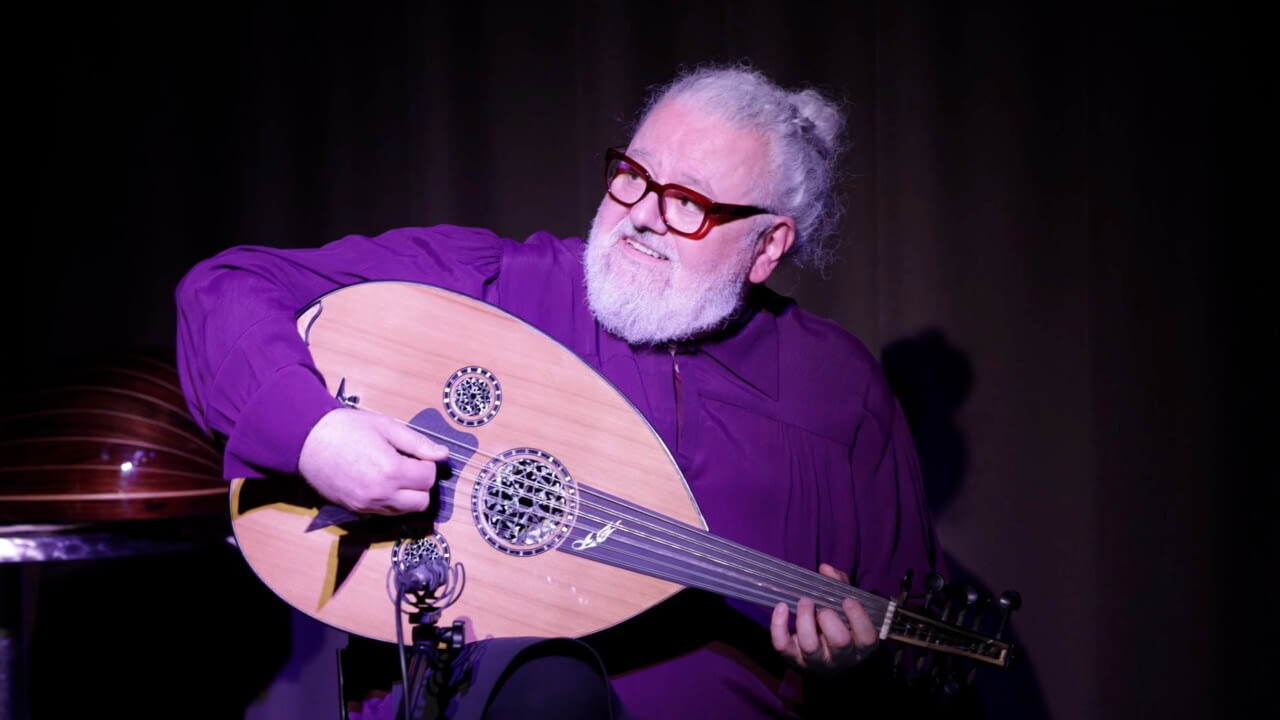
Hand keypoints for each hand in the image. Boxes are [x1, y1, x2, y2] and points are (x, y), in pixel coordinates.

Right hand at [298, 408, 448, 514]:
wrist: (307, 441)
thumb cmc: (346, 428)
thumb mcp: (386, 426)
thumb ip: (417, 443)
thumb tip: (443, 454)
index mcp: (391, 471)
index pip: (428, 478)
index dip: (426, 464)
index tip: (414, 454)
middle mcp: (381, 494)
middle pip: (422, 501)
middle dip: (421, 483)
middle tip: (408, 465)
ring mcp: (367, 506)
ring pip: (405, 511)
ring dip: (408, 495)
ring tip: (394, 474)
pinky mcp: (356, 511)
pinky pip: (386, 513)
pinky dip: (391, 502)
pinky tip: (381, 483)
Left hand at [770, 563, 878, 673]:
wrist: (822, 659)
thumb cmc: (838, 626)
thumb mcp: (845, 608)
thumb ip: (840, 586)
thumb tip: (825, 569)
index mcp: (860, 645)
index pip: (867, 637)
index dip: (858, 617)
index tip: (848, 600)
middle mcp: (841, 657)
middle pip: (840, 641)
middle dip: (829, 616)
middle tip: (822, 604)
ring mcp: (816, 661)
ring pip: (810, 645)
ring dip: (805, 618)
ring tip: (804, 601)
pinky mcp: (793, 659)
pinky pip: (783, 645)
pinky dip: (779, 625)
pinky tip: (782, 607)